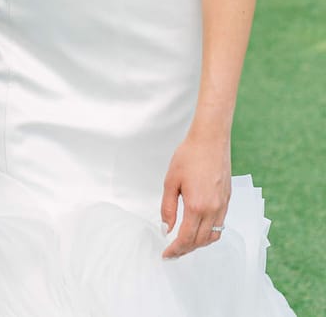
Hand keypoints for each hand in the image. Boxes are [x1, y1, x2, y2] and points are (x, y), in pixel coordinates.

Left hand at [160, 133, 230, 257]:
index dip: (175, 250)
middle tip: (172, 252)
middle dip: (185, 250)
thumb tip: (166, 228)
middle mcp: (213, 210)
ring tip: (184, 243)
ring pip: (212, 236)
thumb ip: (167, 208)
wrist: (210, 140)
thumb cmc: (189, 156)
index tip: (166, 254)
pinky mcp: (227, 200)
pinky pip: (220, 225)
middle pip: (200, 242)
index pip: (186, 239)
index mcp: (197, 206)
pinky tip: (198, 229)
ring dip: (198, 244)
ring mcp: (223, 206)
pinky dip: (209, 233)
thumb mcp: (170, 181)